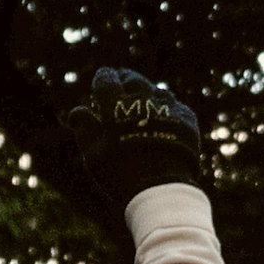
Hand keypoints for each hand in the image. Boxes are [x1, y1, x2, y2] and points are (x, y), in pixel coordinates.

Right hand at [67, 66, 204, 205]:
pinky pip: (177, 106)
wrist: (161, 188)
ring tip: (145, 95)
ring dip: (149, 91)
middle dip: (127, 78)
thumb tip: (77, 111)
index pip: (107, 80)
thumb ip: (84, 128)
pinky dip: (169, 107)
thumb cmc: (119, 173)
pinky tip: (167, 113)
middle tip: (123, 78)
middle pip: (134, 80)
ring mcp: (167, 108)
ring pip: (158, 91)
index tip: (102, 75)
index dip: (104, 76)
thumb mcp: (93, 153)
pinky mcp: (187, 121)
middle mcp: (142, 100)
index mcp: (116, 104)